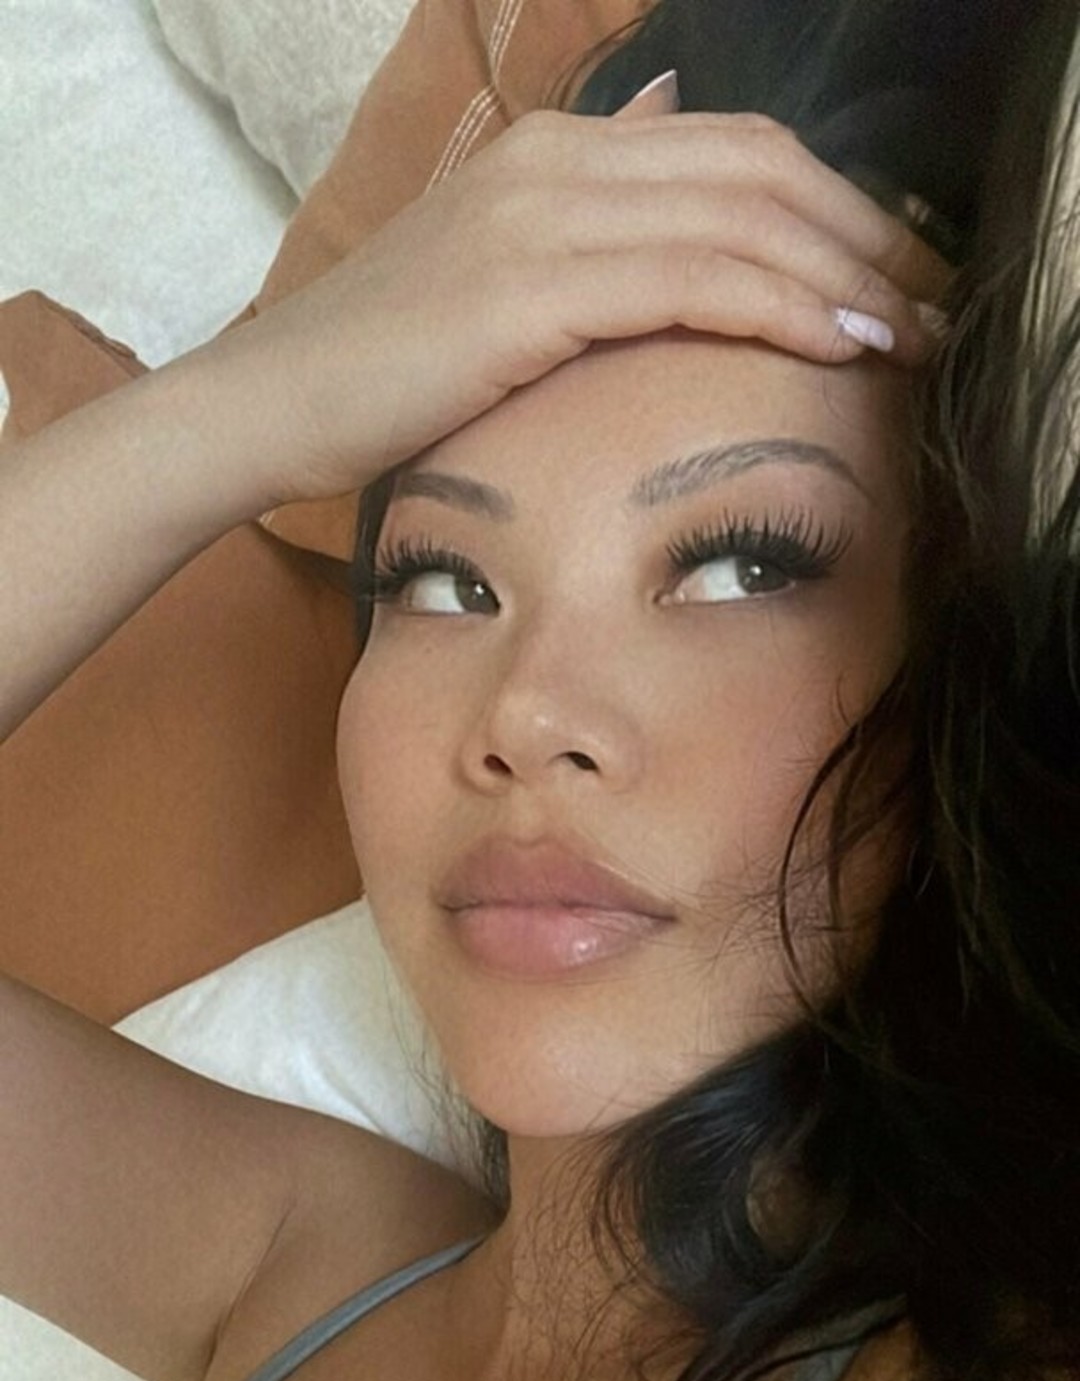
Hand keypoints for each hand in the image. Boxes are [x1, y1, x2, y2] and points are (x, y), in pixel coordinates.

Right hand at [201, 80, 953, 508]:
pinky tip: (840, 344)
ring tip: (910, 335)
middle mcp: (560, 159)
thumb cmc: (386, 369)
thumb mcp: (498, 278)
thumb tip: (675, 192)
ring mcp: (544, 214)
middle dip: (862, 235)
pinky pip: (694, 281)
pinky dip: (782, 307)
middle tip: (930, 304)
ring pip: (741, 218)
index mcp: (558, 152)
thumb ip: (591, 230)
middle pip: (760, 170)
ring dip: (845, 276)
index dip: (834, 208)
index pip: (736, 152)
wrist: (273, 404)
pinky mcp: (533, 288)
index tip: (894, 276)